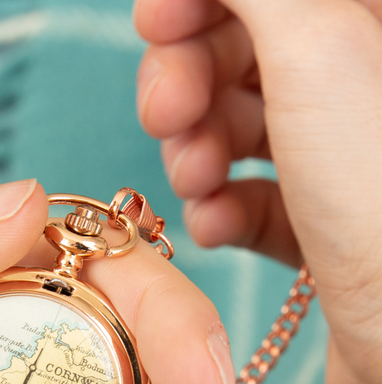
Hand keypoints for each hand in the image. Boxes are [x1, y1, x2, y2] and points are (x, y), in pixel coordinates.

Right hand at [135, 0, 381, 383]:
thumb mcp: (320, 54)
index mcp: (380, 37)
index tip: (155, 20)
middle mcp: (371, 96)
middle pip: (254, 50)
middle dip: (189, 76)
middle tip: (164, 112)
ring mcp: (355, 164)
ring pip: (245, 128)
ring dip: (197, 148)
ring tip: (192, 179)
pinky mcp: (332, 230)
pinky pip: (258, 198)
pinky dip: (223, 206)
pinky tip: (217, 226)